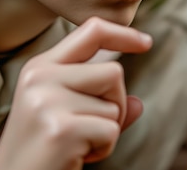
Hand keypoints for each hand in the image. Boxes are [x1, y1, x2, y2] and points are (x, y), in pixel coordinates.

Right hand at [0, 17, 151, 169]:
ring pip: (115, 105)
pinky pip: (110, 130)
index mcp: (41, 66)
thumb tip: (139, 104)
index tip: (146, 42)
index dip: (123, 34)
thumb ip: (102, 103)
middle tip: (89, 128)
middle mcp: (41, 77)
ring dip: (107, 130)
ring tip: (77, 142)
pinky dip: (103, 148)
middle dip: (115, 103)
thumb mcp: (68, 115)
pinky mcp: (61, 129)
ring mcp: (47, 102)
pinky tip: (75, 156)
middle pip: (113, 72)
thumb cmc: (43, 148)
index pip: (91, 31)